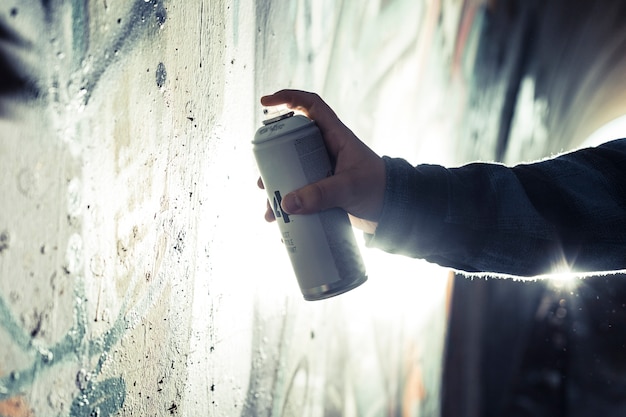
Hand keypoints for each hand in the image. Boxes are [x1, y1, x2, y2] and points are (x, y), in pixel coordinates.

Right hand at [257, 89, 385, 233]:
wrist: (395, 211)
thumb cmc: (380, 189)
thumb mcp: (349, 188)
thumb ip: (320, 194)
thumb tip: (286, 203)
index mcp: (336, 136)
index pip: (311, 106)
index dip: (288, 98)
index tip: (266, 103)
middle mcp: (326, 149)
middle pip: (290, 143)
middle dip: (271, 160)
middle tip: (261, 179)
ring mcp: (323, 169)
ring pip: (292, 171)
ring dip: (278, 189)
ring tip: (270, 208)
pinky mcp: (323, 189)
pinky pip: (300, 192)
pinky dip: (290, 205)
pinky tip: (282, 221)